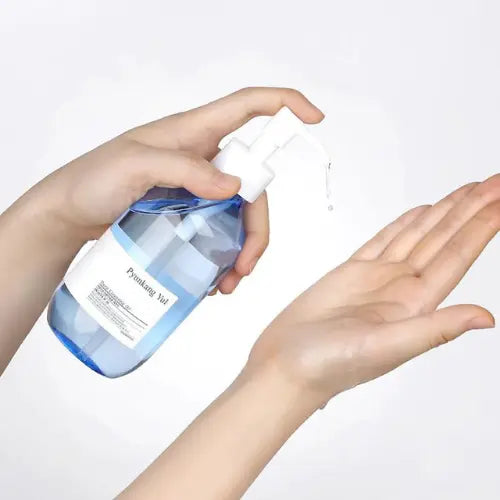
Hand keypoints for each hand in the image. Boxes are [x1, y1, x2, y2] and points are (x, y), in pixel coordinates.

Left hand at [33, 87, 323, 292]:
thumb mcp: (133, 165)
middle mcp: (203, 159)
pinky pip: (220, 232)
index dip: (285, 105)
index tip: (315, 120)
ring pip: (240, 216)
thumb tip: (233, 185)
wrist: (69, 215)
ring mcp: (198, 188)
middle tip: (244, 266)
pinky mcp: (189, 213)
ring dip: (242, 250)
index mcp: (194, 133)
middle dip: (257, 229)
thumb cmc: (92, 180)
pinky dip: (224, 256)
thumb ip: (183, 168)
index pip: (248, 107)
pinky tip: (214, 278)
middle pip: (253, 187)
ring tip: (226, 284)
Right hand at [248, 175, 498, 406]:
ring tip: (467, 191)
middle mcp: (401, 289)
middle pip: (442, 240)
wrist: (286, 364)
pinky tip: (419, 214)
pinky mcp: (351, 273)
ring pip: (416, 236)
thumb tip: (486, 317)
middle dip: (470, 210)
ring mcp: (377, 279)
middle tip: (494, 182)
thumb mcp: (387, 349)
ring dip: (442, 213)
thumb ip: (436, 328)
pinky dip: (402, 225)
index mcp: (415, 306)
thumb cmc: (328, 365)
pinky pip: (383, 242)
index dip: (481, 228)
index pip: (457, 257)